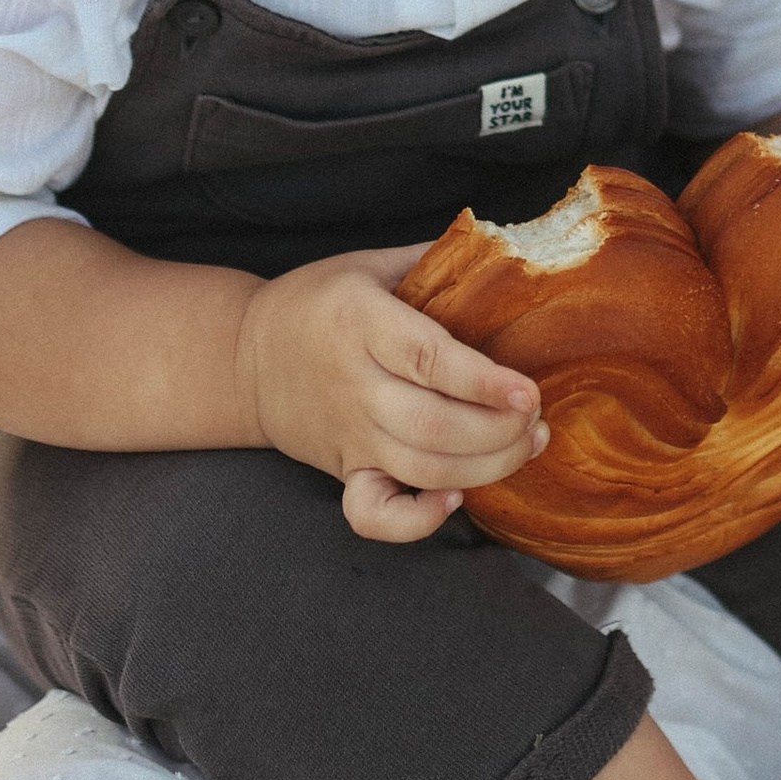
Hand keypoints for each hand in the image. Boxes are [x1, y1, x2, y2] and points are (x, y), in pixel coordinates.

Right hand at [235, 245, 547, 542]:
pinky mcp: (343, 470)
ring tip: (525, 445)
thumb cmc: (320, 302)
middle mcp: (353, 384)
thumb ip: (433, 260)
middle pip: (434, 425)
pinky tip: (454, 499)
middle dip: (501, 432)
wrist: (244, 357)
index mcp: (360, 322)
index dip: (485, 382)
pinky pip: (373, 514)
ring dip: (486, 468)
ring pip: (422, 468)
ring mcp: (348, 434)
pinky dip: (415, 522)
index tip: (529, 392)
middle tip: (536, 419)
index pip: (428, 359)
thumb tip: (506, 257)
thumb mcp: (369, 264)